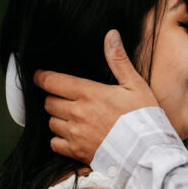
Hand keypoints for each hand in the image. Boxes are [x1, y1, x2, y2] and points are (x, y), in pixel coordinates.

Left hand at [34, 30, 157, 162]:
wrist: (147, 153)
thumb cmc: (144, 118)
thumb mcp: (135, 85)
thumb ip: (118, 60)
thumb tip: (111, 35)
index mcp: (88, 93)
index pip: (52, 81)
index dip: (41, 77)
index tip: (39, 76)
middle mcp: (77, 113)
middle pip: (49, 102)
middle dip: (54, 98)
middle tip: (65, 98)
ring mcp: (75, 134)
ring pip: (51, 122)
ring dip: (57, 118)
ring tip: (71, 117)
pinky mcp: (76, 152)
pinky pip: (55, 143)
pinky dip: (59, 139)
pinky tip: (71, 136)